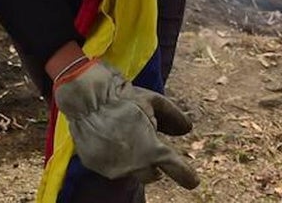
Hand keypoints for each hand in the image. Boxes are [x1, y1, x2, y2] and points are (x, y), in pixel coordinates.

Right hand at [53, 58, 199, 188]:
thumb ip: (174, 117)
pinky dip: (117, 159)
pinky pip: (113, 167)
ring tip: (128, 138)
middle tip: (152, 150)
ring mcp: (113, 168)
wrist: (88, 99)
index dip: (186, 176)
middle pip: (152, 175)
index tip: (193, 182)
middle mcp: (134, 165)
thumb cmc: (124, 99)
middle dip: (156, 166)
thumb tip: (186, 129)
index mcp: (152, 150)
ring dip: (135, 162)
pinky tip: (112, 140)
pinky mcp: (97, 167)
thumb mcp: (155, 102)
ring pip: (131, 172)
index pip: (175, 168)